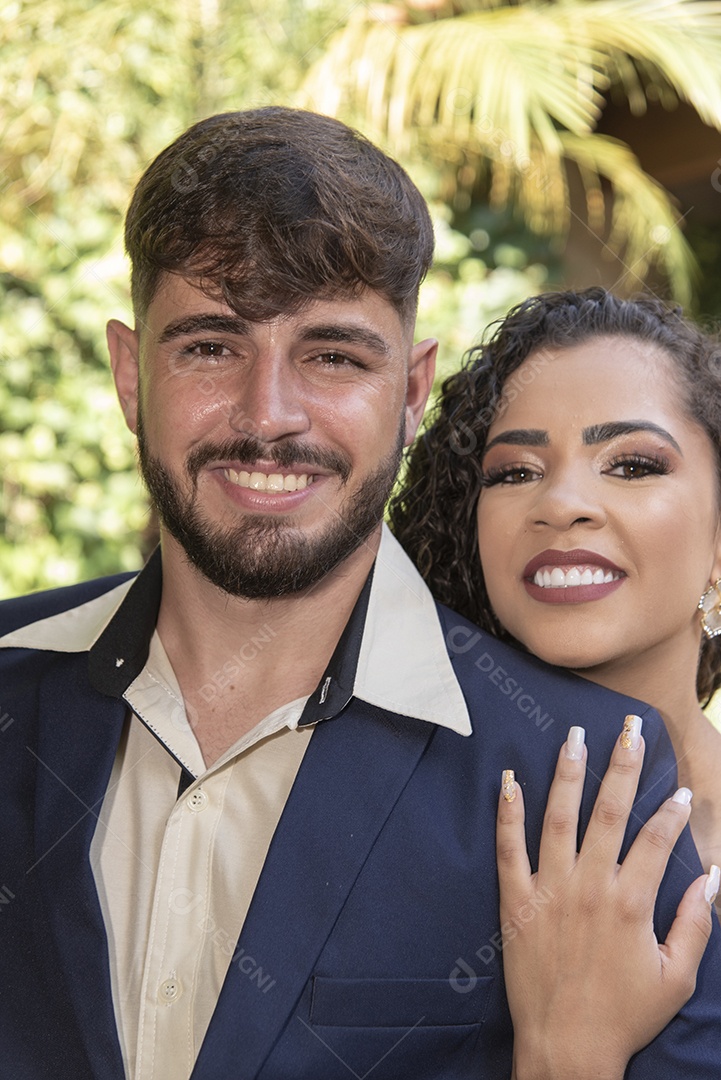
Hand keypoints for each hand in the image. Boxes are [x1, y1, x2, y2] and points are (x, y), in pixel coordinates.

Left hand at [497, 716, 717, 1079]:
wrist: (568, 1049)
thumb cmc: (625, 1016)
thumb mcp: (676, 977)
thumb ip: (695, 924)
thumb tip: (714, 879)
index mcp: (631, 902)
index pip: (657, 839)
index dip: (671, 811)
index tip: (680, 789)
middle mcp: (590, 886)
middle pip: (610, 812)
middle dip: (624, 766)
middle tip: (630, 728)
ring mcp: (550, 890)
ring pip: (559, 818)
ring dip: (567, 773)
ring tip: (573, 736)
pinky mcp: (517, 902)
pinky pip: (509, 849)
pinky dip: (508, 814)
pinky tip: (509, 780)